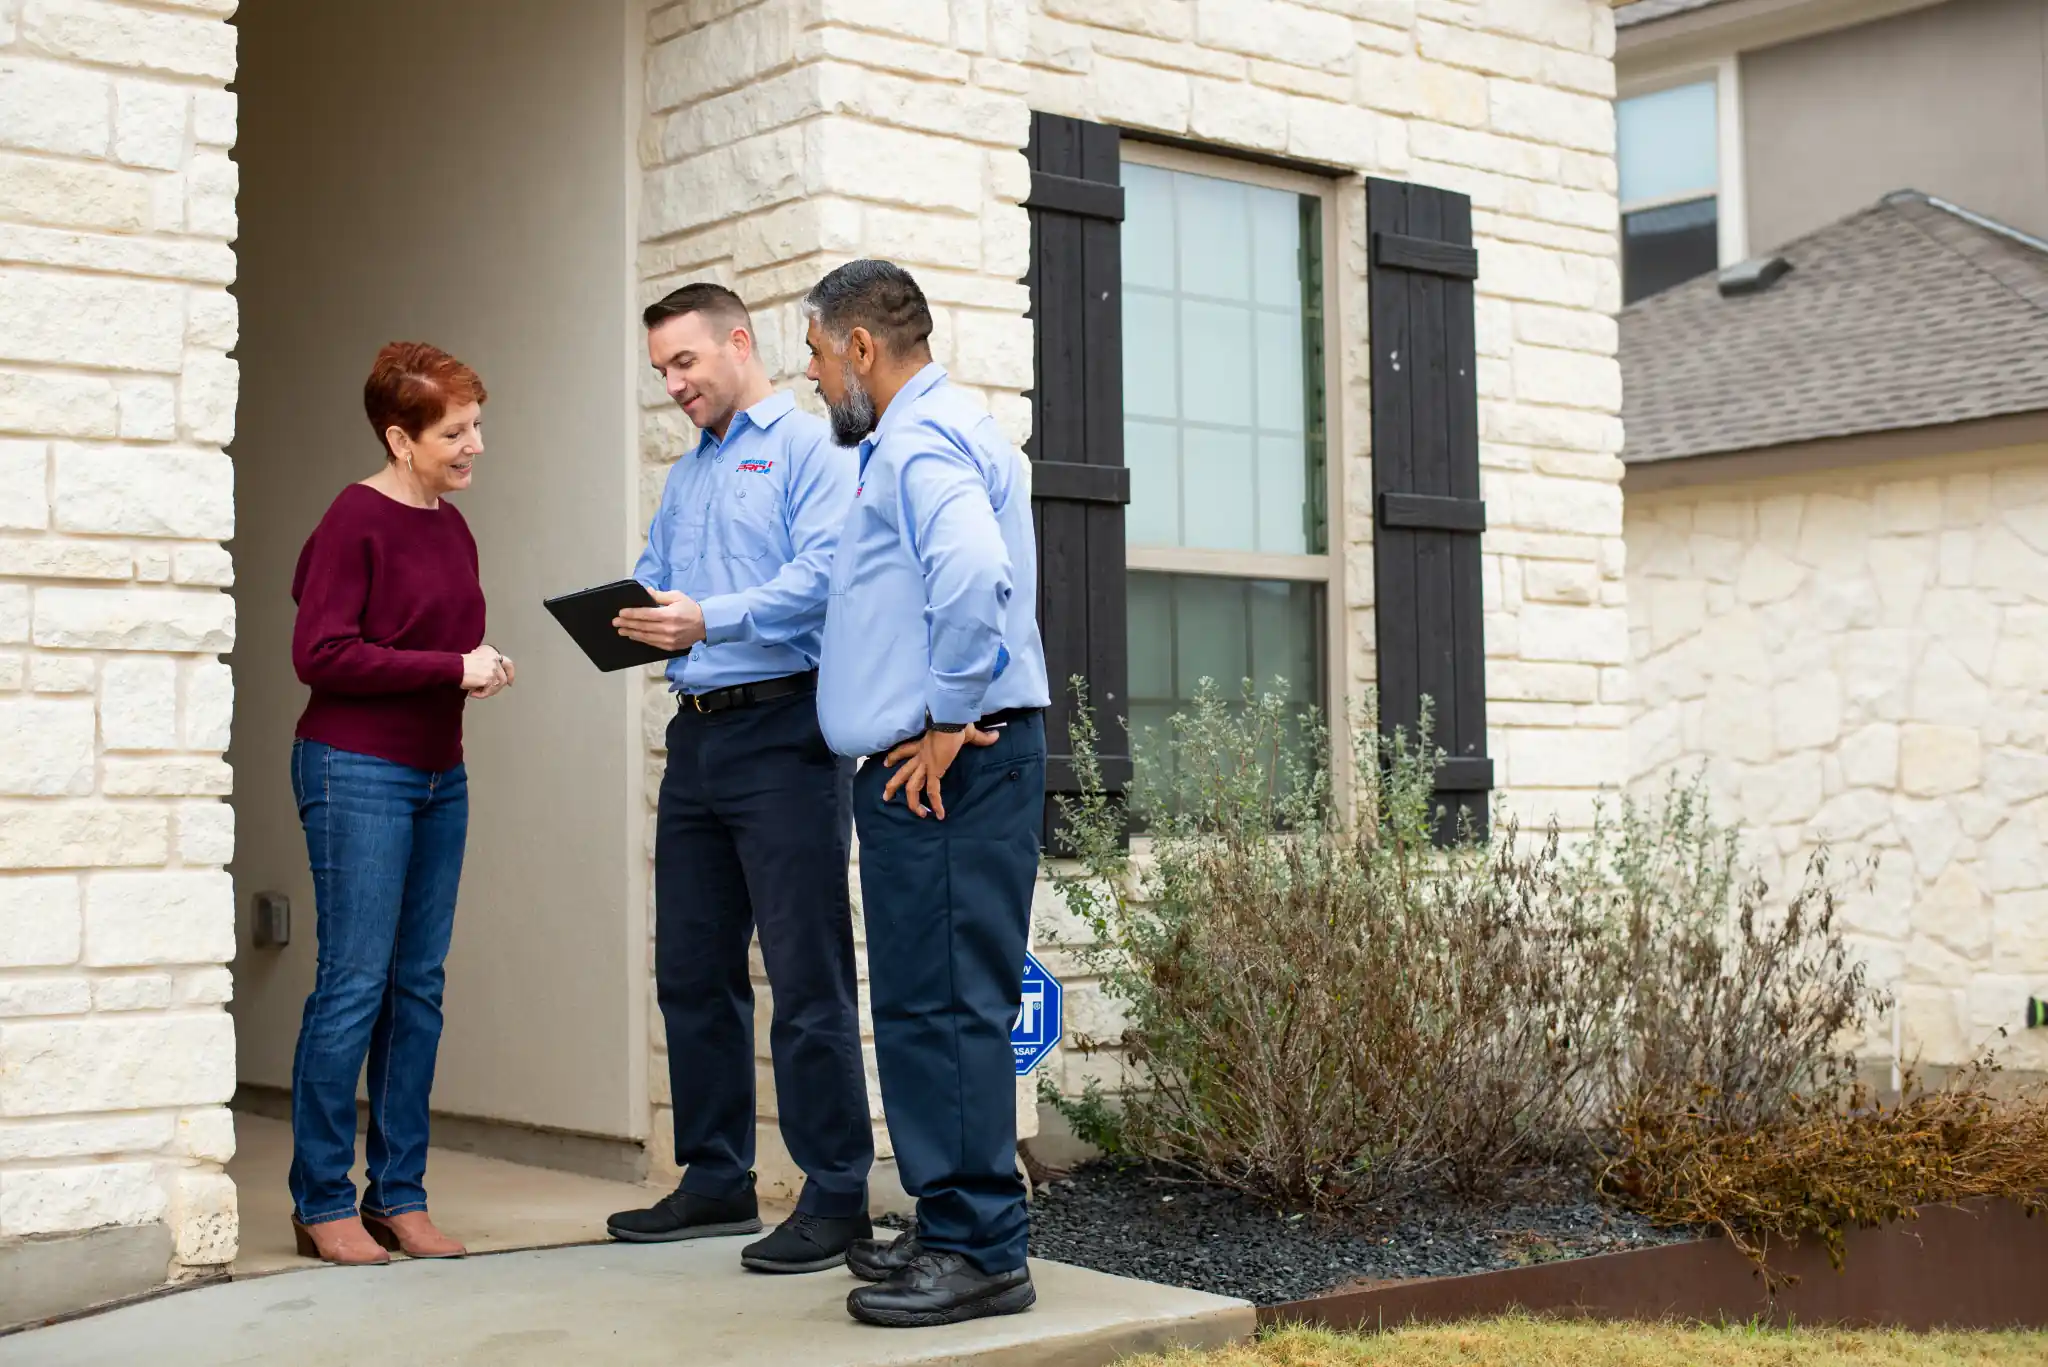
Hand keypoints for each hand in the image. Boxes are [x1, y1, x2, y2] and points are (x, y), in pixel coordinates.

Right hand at [460, 646, 507, 693]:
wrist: (452, 667)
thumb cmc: (459, 664)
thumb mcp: (475, 658)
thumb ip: (485, 663)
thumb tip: (490, 674)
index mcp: (491, 652)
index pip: (507, 662)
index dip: (510, 672)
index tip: (510, 680)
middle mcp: (494, 659)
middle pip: (504, 675)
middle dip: (505, 683)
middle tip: (502, 688)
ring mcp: (493, 669)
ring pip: (498, 685)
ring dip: (489, 691)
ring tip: (477, 691)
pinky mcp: (489, 679)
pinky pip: (489, 691)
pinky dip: (481, 695)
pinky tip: (472, 693)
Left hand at [614, 589, 705, 650]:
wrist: (705, 624)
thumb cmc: (690, 608)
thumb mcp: (677, 596)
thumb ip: (660, 596)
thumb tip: (646, 592)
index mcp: (670, 614)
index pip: (646, 614)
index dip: (632, 614)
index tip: (621, 613)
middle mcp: (668, 628)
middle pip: (643, 626)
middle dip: (627, 624)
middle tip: (616, 622)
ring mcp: (669, 639)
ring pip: (645, 636)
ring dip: (631, 633)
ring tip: (621, 630)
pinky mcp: (670, 646)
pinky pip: (652, 643)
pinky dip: (641, 639)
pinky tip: (633, 636)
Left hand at [881, 724, 998, 818]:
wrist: (952, 720)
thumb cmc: (957, 722)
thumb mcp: (968, 732)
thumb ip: (981, 738)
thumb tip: (995, 736)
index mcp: (923, 744)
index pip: (904, 751)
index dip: (895, 757)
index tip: (886, 763)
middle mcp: (921, 756)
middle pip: (902, 772)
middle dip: (893, 785)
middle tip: (885, 796)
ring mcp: (926, 764)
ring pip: (912, 786)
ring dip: (912, 802)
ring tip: (917, 814)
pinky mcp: (935, 770)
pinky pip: (933, 791)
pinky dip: (936, 803)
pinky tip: (939, 815)